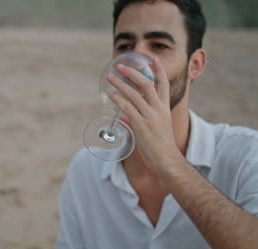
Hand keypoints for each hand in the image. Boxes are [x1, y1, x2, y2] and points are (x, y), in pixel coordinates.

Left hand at [106, 57, 182, 174]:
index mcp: (164, 109)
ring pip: (134, 94)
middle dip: (133, 73)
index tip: (152, 58)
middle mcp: (158, 110)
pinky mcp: (142, 126)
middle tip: (120, 66)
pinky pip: (128, 108)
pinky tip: (110, 94)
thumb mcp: (154, 130)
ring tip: (110, 77)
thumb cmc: (160, 148)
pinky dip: (118, 99)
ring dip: (120, 84)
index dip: (158, 70)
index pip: (163, 85)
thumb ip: (138, 120)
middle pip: (146, 84)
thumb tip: (124, 117)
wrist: (167, 161)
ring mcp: (150, 117)